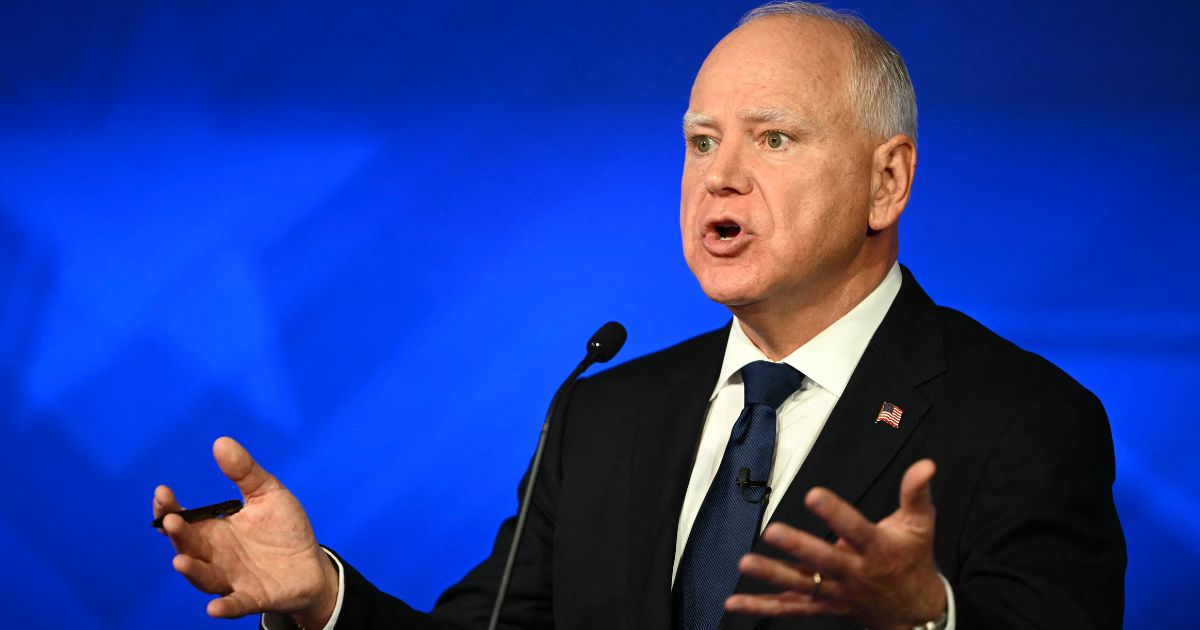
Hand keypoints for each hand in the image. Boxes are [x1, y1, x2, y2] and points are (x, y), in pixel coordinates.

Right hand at [153, 437, 338, 626]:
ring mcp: (232, 578)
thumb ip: (245, 472)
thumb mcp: (267, 494)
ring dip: (191, 571)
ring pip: (204, 577)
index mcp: (215, 529)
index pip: (184, 519)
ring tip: (180, 561)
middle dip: (178, 535)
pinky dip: (224, 607)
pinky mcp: (252, 597)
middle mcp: (215, 555)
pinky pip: (235, 604)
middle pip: (188, 546)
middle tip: (171, 521)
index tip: (163, 492)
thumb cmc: (284, 529)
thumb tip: (220, 442)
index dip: (169, 508)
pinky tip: (214, 608)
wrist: (312, 564)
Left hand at [725, 459, 945, 629]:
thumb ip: (916, 493)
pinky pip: (789, 607)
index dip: (835, 513)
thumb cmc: (912, 558)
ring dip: (772, 575)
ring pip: (801, 585)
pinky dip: (761, 606)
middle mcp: (854, 573)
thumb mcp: (921, 524)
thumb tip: (926, 464)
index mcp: (877, 549)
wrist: (914, 611)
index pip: (855, 528)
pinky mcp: (822, 606)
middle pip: (823, 560)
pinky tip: (733, 602)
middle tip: (773, 532)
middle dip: (798, 547)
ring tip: (745, 563)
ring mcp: (836, 593)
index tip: (814, 494)